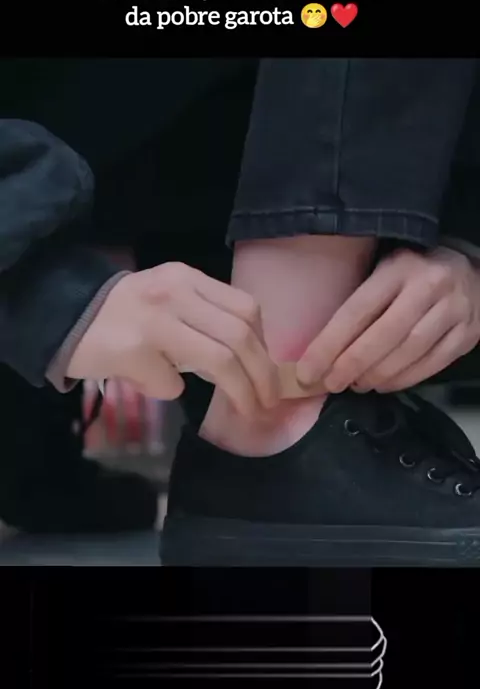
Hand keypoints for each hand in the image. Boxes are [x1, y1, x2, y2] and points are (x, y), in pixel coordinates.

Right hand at [67, 262, 279, 416]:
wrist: (63, 316)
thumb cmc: (123, 313)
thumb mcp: (166, 298)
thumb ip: (203, 316)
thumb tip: (249, 360)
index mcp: (186, 278)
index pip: (245, 309)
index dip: (264, 346)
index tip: (267, 371)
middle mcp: (174, 293)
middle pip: (239, 337)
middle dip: (262, 376)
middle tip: (267, 402)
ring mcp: (154, 321)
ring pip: (219, 360)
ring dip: (240, 392)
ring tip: (246, 410)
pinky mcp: (134, 351)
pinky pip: (171, 384)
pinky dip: (170, 391)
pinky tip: (154, 384)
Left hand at [296, 247, 479, 393]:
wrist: (469, 270)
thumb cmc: (412, 272)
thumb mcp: (383, 270)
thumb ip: (359, 301)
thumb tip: (319, 349)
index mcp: (398, 267)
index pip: (357, 310)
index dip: (329, 344)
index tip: (307, 371)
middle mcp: (429, 286)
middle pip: (384, 335)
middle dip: (351, 365)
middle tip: (331, 384)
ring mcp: (453, 310)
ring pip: (410, 352)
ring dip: (377, 375)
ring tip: (356, 385)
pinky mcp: (468, 333)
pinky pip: (433, 364)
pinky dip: (405, 379)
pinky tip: (384, 384)